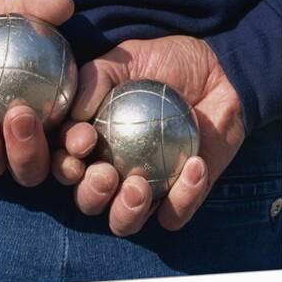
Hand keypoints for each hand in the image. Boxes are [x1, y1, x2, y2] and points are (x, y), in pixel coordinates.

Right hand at [52, 36, 245, 233]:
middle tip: (106, 173)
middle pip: (88, 201)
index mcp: (90, 145)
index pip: (65, 163)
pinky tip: (194, 166)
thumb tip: (74, 116)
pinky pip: (174, 215)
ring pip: (125, 221)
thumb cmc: (163, 63)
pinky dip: (182, 199)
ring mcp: (147, 188)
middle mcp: (111, 172)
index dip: (65, 160)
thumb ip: (93, 80)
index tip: (86, 139)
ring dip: (126, 212)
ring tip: (138, 186)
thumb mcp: (123, 59)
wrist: (216, 70)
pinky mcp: (182, 197)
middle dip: (90, 194)